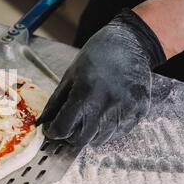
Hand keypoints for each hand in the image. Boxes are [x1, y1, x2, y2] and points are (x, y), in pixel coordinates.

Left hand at [38, 9, 166, 146]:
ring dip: (89, 134)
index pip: (64, 129)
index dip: (54, 132)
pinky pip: (119, 133)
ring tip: (88, 117)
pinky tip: (104, 115)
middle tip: (67, 128)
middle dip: (70, 137)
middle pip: (81, 139)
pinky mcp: (139, 112)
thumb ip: (56, 102)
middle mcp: (107, 105)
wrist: (129, 43)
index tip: (52, 129)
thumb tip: (44, 123)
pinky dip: (107, 130)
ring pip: (100, 139)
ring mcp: (125, 110)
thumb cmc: (96, 56)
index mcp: (85, 94)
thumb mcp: (69, 76)